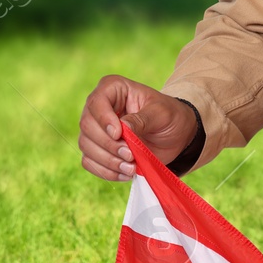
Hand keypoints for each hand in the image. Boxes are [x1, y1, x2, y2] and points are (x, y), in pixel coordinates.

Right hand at [78, 75, 198, 180]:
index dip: (104, 119)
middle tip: (130, 155)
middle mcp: (98, 107)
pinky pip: (89, 162)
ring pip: (86, 146)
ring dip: (108, 161)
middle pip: (87, 126)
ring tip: (131, 167)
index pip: (97, 102)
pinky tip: (125, 173)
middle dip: (108, 145)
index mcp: (113, 89)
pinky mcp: (97, 149)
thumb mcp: (162, 113)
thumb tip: (122, 129)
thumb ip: (142, 119)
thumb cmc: (170, 116)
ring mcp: (95, 129)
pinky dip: (105, 171)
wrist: (176, 135)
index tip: (119, 134)